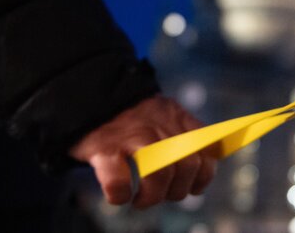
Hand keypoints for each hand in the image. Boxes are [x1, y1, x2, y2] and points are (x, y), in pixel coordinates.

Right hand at [69, 95, 215, 208]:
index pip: (207, 149)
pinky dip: (121, 195)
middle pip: (187, 165)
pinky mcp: (104, 147)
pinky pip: (119, 182)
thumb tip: (198, 168)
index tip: (192, 188)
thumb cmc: (127, 117)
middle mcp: (159, 124)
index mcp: (176, 116)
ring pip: (160, 173)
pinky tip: (119, 196)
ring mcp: (132, 135)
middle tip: (161, 195)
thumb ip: (181, 133)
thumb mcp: (161, 114)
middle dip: (178, 190)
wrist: (88, 94)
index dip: (203, 176)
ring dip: (153, 196)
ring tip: (141, 200)